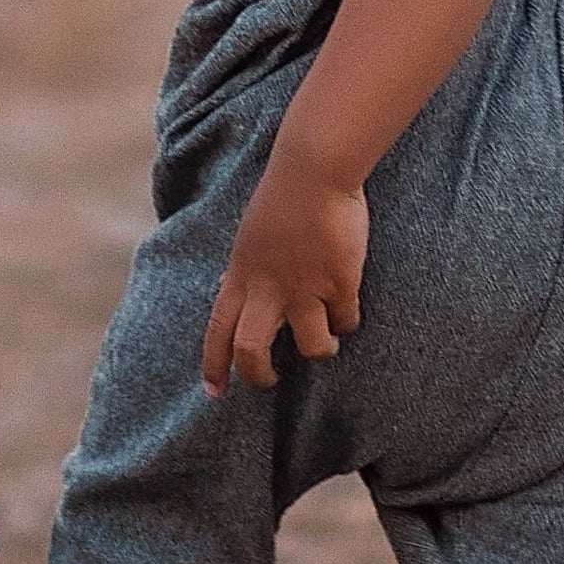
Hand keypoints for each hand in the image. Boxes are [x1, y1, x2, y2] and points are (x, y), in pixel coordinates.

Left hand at [203, 153, 366, 395]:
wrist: (314, 171)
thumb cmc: (283, 198)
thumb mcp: (251, 240)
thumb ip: (250, 274)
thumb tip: (247, 300)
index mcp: (240, 276)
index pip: (217, 331)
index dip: (215, 366)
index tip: (214, 392)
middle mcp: (268, 289)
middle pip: (252, 351)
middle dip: (260, 376)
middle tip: (270, 380)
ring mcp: (305, 289)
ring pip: (313, 348)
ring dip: (321, 351)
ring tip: (327, 343)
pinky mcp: (340, 284)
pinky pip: (346, 320)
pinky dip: (348, 321)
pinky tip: (349, 307)